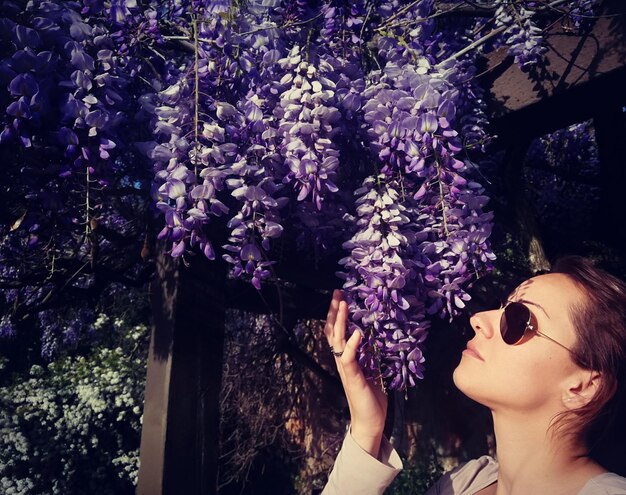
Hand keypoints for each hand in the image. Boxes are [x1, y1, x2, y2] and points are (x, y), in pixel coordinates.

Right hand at [324, 289, 387, 457]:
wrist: (370, 422)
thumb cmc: (371, 398)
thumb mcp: (372, 371)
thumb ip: (370, 356)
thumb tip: (375, 339)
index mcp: (346, 358)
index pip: (337, 332)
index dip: (336, 314)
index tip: (340, 297)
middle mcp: (342, 361)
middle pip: (333, 331)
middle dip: (334, 311)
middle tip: (337, 292)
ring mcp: (346, 369)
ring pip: (338, 341)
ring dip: (340, 322)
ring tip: (343, 305)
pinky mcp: (352, 378)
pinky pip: (349, 359)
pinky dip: (352, 345)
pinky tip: (357, 333)